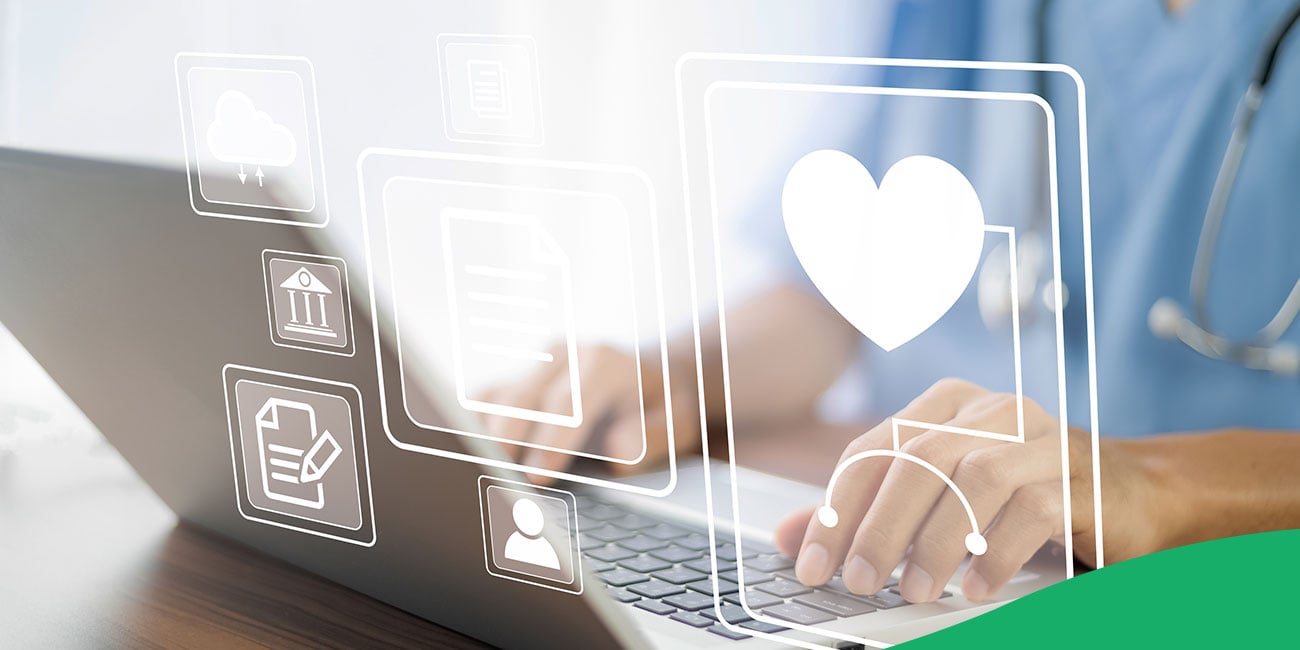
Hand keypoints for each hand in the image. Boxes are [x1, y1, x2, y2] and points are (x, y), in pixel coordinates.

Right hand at [481, 343, 696, 482]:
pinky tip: (458, 458)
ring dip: (479, 436)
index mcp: (603, 362)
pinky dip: (469, 428)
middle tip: (495, 482)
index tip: (536, 478)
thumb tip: (615, 450)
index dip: (551, 442)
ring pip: (495, 398)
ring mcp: (534, 366)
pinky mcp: (514, 382)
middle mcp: (562, 357)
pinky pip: (483, 403)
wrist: (652, 377)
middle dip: (506, 442)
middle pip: (522, 399)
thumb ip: (652, 436)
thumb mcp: (677, 421)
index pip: (569, 403)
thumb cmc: (662, 407)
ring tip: (469, 474)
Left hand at [774, 378, 1124, 602]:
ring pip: (974, 479)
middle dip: (879, 527)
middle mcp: (992, 410)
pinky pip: (1032, 510)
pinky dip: (997, 553)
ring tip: (916, 591)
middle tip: (859, 582)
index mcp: (946, 404)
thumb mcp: (937, 493)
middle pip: (919, 460)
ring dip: (936, 541)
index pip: (874, 449)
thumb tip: (790, 537)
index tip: (812, 562)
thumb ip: (867, 510)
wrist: (1130, 491)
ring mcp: (1040, 438)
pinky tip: (974, 587)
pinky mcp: (1081, 476)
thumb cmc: (1020, 491)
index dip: (836, 508)